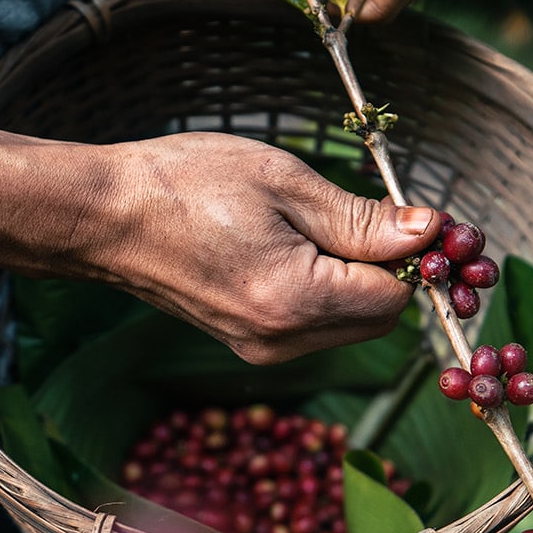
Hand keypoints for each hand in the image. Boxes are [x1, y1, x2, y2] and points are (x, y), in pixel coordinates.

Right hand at [79, 132, 441, 363]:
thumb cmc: (185, 184)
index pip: (396, 295)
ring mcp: (262, 350)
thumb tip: (428, 232)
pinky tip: (298, 247)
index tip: (415, 215)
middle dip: (390, 269)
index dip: (418, 255)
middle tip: (373, 213)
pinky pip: (316, 325)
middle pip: (380, 318)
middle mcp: (281, 340)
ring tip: (319, 224)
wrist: (104, 216)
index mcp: (294, 300)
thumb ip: (362, 218)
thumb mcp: (284, 182)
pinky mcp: (248, 345)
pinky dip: (326, 290)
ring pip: (350, 324)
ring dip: (358, 279)